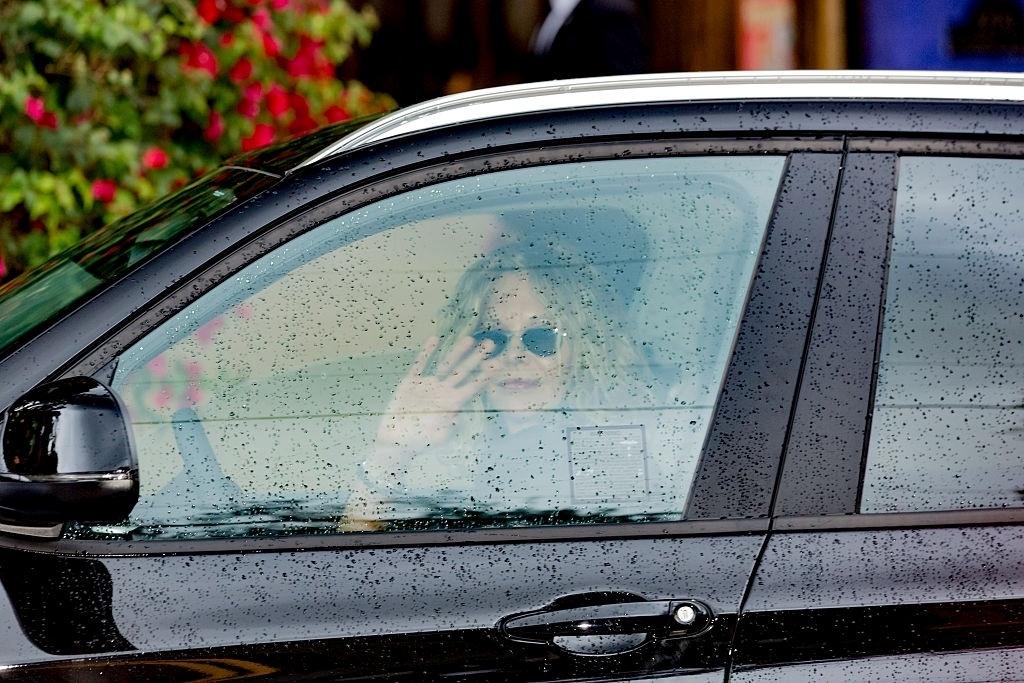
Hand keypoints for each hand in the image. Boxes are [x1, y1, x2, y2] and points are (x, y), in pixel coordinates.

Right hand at [375, 335, 498, 453]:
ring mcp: (428, 386)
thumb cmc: (417, 442)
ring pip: (445, 364)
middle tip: (490, 344)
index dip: (486, 375)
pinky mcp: (411, 383)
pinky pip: (420, 364)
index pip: (473, 386)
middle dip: (476, 358)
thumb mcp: (437, 436)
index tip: (499, 363)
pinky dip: (427, 352)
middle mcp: (443, 392)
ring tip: (469, 339)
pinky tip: (434, 339)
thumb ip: (449, 424)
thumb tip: (459, 414)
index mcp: (452, 404)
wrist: (394, 441)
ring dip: (457, 352)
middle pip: (463, 371)